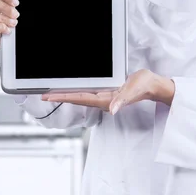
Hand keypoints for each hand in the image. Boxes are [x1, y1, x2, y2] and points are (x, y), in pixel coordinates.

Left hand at [42, 70, 174, 114]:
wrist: (152, 85)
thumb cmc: (143, 85)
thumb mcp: (133, 89)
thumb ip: (123, 99)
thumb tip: (112, 109)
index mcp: (106, 99)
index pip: (80, 98)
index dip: (63, 97)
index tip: (48, 96)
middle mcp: (102, 99)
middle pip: (76, 98)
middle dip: (60, 97)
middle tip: (43, 95)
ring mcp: (104, 96)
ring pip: (80, 96)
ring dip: (67, 94)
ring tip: (53, 92)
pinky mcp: (107, 92)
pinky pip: (88, 92)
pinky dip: (77, 90)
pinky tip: (73, 88)